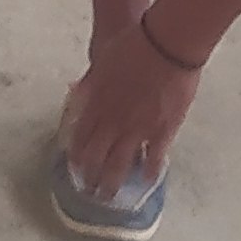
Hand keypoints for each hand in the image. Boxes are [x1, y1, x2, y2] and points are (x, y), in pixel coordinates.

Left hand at [60, 16, 204, 198]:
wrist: (166, 43)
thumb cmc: (134, 45)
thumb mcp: (102, 61)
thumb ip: (90, 83)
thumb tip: (76, 93)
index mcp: (97, 102)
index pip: (81, 136)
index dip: (77, 155)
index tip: (74, 168)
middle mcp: (114, 120)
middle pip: (97, 156)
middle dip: (90, 177)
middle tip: (88, 191)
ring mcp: (138, 127)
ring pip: (120, 163)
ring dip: (112, 183)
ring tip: (108, 197)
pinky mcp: (164, 128)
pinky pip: (153, 157)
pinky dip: (147, 171)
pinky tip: (143, 182)